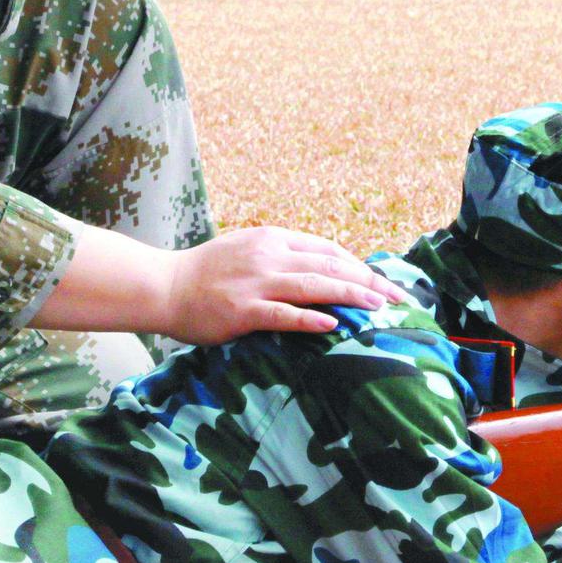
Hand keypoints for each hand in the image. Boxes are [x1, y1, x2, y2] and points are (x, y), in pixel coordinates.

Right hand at [157, 227, 411, 344]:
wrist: (164, 286)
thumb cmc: (207, 274)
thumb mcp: (248, 251)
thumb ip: (282, 257)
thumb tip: (320, 271)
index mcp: (274, 238)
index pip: (329, 250)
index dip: (360, 266)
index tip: (383, 283)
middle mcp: (270, 255)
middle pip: (331, 265)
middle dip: (369, 281)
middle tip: (397, 298)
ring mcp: (256, 282)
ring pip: (315, 285)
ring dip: (351, 295)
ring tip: (379, 306)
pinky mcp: (243, 309)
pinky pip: (283, 314)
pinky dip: (310, 317)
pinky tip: (333, 323)